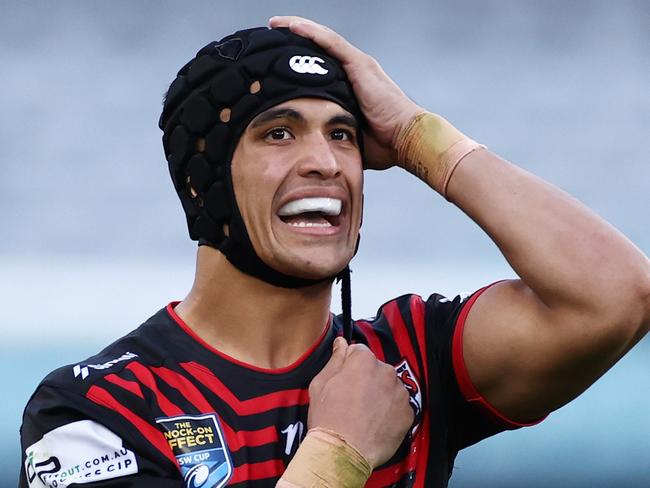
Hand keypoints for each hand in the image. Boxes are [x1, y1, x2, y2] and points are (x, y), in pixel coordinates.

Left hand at [269, 16, 422, 169]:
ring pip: (322, 39)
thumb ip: (333, 136)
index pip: (321, 66)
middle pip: (319, 47)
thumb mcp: (349, 137)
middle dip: (294, 38)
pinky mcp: (360, 65)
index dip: (299, 59)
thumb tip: (314, 151)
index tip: (276, 58)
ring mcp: (358, 65)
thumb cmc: (384, 145)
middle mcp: (355, 70)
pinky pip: (331, 43)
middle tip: (271, 32)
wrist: (407, 140)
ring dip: (297, 28)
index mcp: (352, 85)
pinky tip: (292, 27)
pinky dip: (311, 33)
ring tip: (274, 23)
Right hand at [307, 337, 413, 467]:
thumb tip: (341, 342)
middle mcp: (386, 371)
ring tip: (365, 414)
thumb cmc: (327, 417)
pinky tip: (375, 423)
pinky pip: (399, 406)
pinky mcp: (408, 413)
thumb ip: (335, 359)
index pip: (359, 352)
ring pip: (389, 387)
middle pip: (377, 369)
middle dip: (367, 379)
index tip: (344, 380)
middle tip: (352, 400)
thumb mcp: (320, 384)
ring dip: (381, 395)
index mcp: (364, 361)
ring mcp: (400, 393)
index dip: (350, 366)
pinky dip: (390, 412)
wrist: (342, 453)